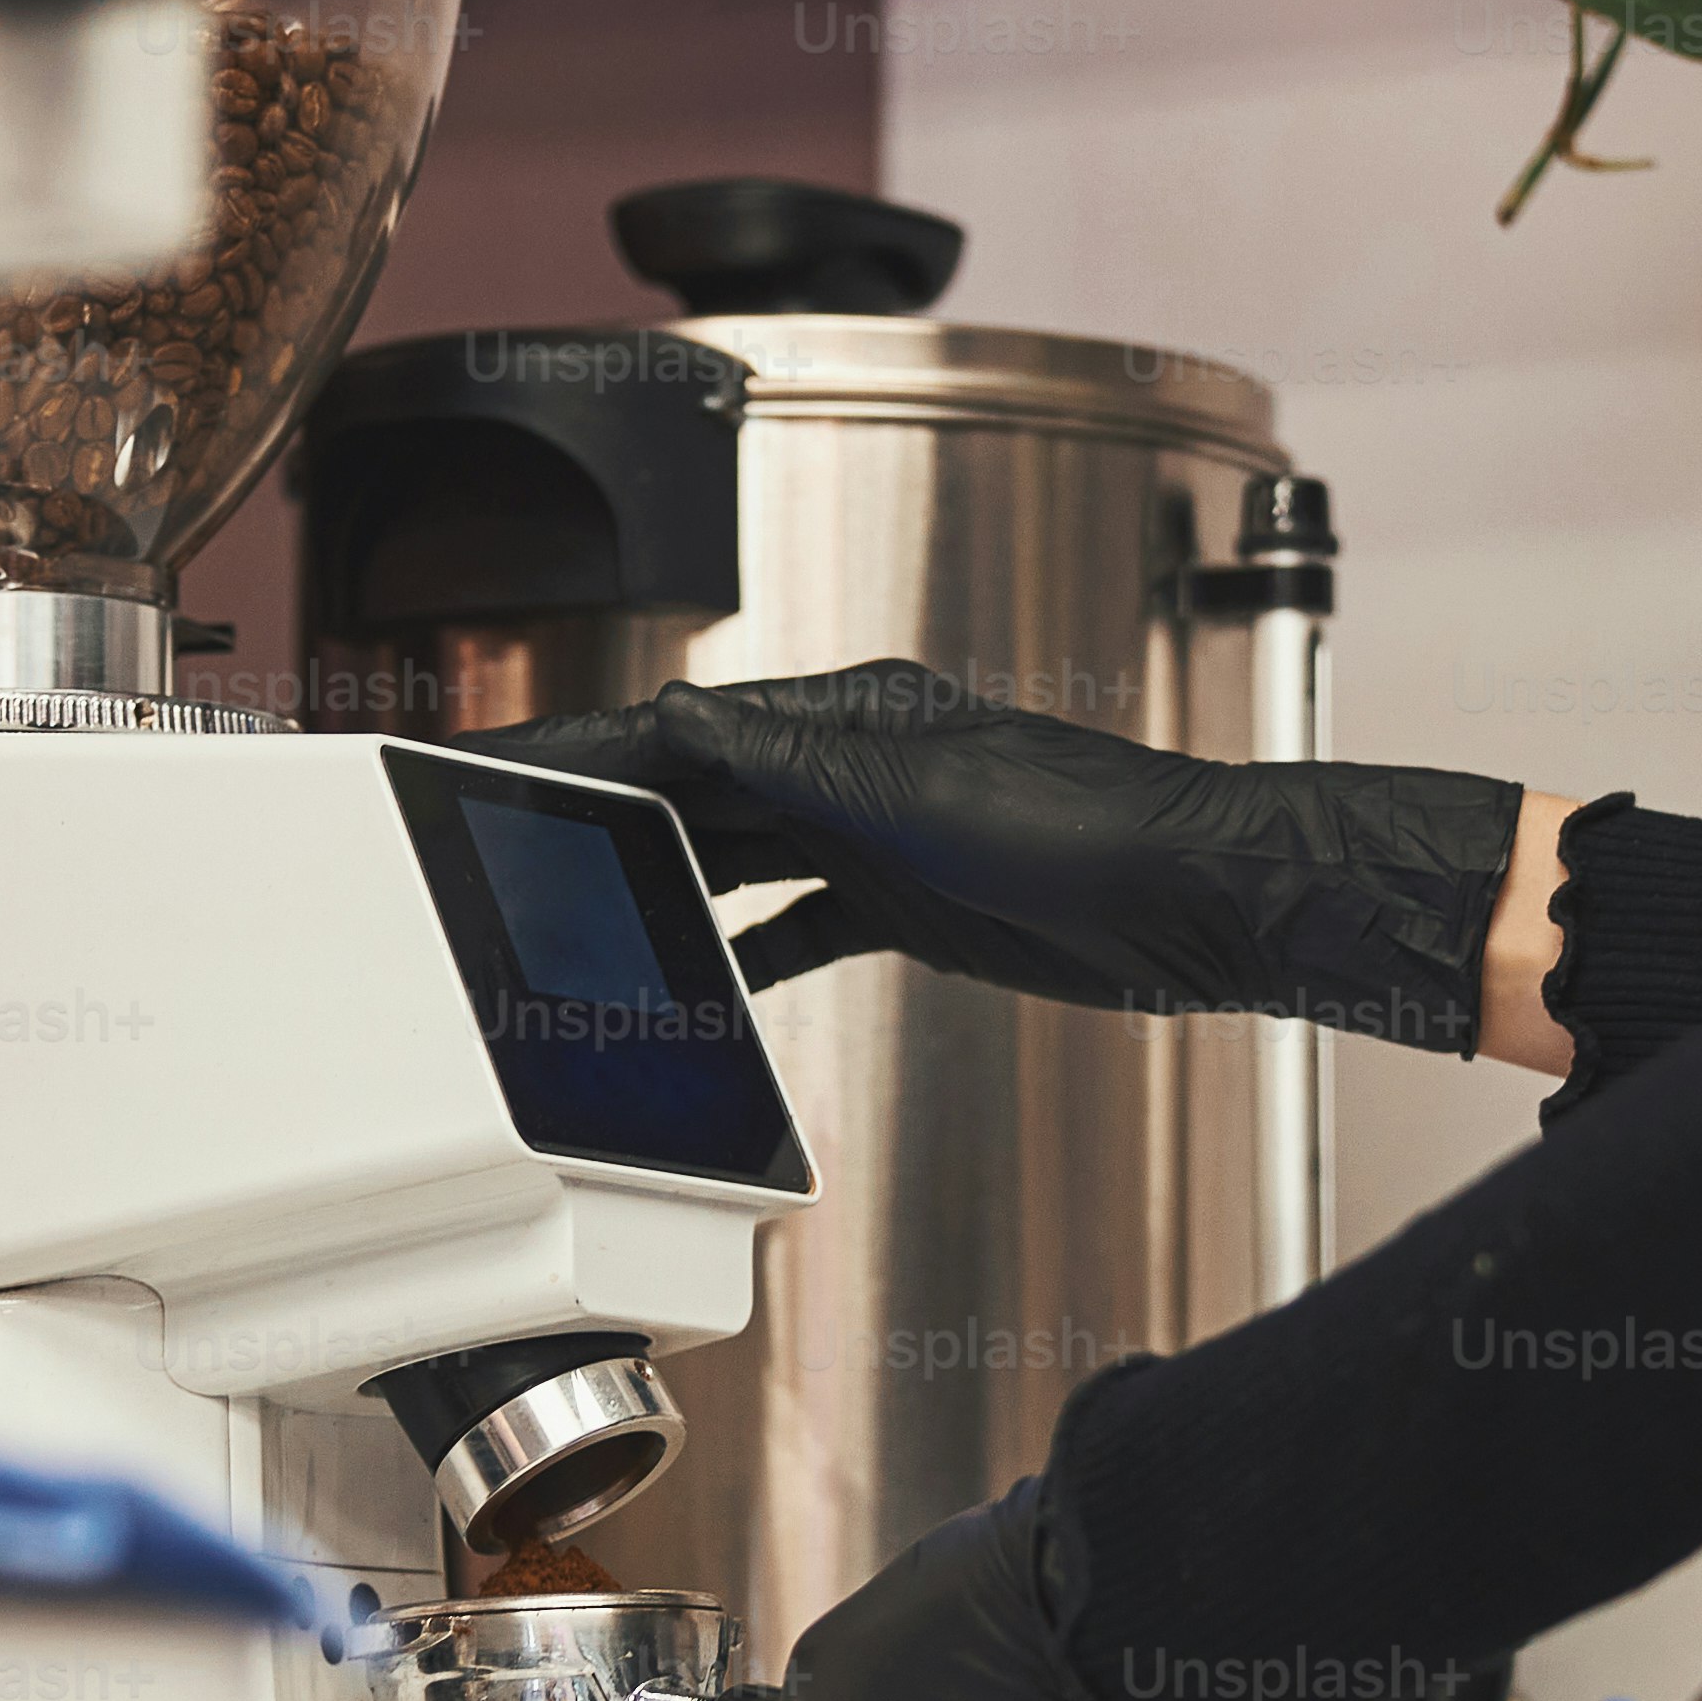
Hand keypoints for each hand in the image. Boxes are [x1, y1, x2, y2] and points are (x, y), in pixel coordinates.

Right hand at [472, 661, 1527, 1052]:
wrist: (1196, 903)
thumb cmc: (1090, 826)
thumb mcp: (924, 793)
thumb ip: (795, 761)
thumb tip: (682, 718)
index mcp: (847, 717)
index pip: (683, 726)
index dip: (586, 746)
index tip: (505, 760)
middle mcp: (853, 765)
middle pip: (695, 788)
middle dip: (602, 809)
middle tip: (508, 836)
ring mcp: (879, 835)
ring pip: (736, 854)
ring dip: (659, 881)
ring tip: (575, 911)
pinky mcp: (910, 902)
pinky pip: (799, 922)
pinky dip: (743, 950)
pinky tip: (701, 983)